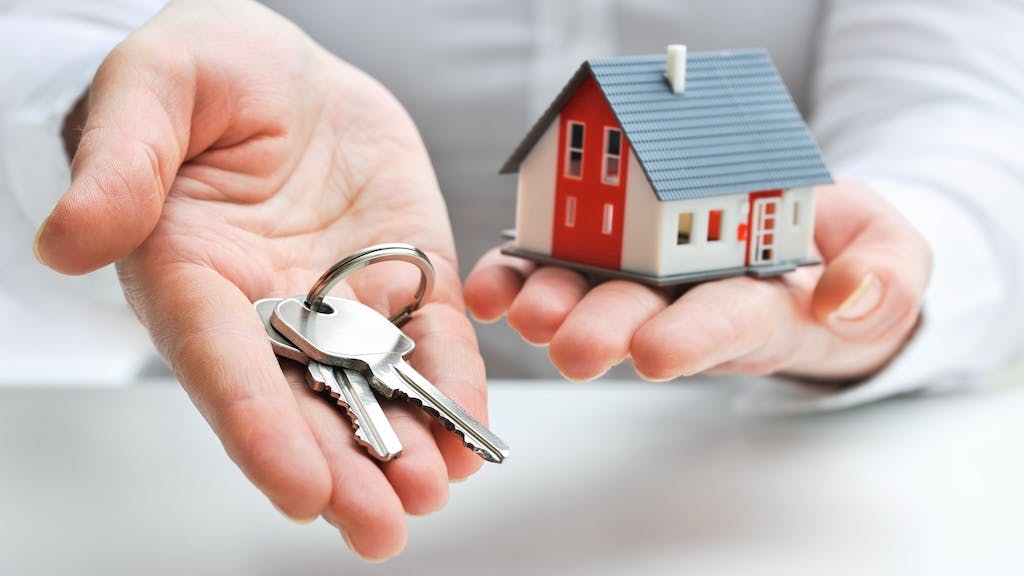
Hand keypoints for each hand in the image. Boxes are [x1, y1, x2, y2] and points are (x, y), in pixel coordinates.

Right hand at [35, 0, 485, 559]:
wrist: (284, 70)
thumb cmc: (206, 71)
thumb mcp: (153, 88)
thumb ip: (120, 161)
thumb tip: (70, 242)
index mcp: (193, 274)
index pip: (224, 363)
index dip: (258, 425)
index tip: (297, 486)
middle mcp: (268, 308)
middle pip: (302, 402)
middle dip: (341, 467)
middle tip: (379, 525)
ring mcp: (342, 300)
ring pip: (370, 389)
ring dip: (403, 447)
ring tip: (434, 493)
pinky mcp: (403, 279)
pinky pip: (431, 342)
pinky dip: (451, 387)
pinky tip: (470, 437)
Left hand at [465, 181, 930, 382]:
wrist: (802, 236)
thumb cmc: (843, 252)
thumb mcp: (891, 257)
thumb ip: (884, 276)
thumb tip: (848, 296)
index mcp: (761, 305)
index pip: (730, 324)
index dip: (695, 337)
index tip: (660, 353)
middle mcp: (693, 302)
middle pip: (647, 320)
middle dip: (608, 333)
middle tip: (574, 347)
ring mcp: (648, 279)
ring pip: (594, 297)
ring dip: (555, 307)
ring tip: (523, 311)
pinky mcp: (610, 253)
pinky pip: (558, 265)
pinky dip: (521, 275)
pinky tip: (494, 286)